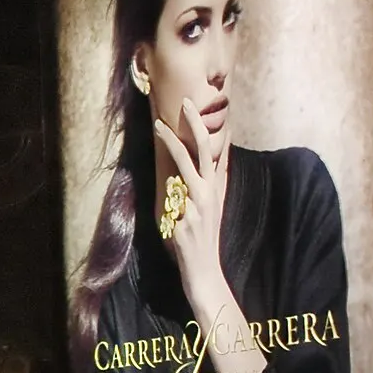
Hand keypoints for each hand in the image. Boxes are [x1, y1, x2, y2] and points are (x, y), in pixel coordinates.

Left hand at [152, 96, 230, 318]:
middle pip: (202, 151)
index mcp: (214, 189)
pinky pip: (171, 199)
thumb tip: (190, 167)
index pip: (211, 153)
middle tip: (183, 103)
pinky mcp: (186, 218)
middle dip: (192, 126)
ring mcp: (199, 204)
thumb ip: (198, 188)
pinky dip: (167, 200)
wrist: (204, 270)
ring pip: (184, 167)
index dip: (204, 130)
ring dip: (172, 144)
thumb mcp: (202, 210)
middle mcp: (210, 193)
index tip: (194, 108)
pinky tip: (168, 202)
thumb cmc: (199, 239)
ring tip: (158, 125)